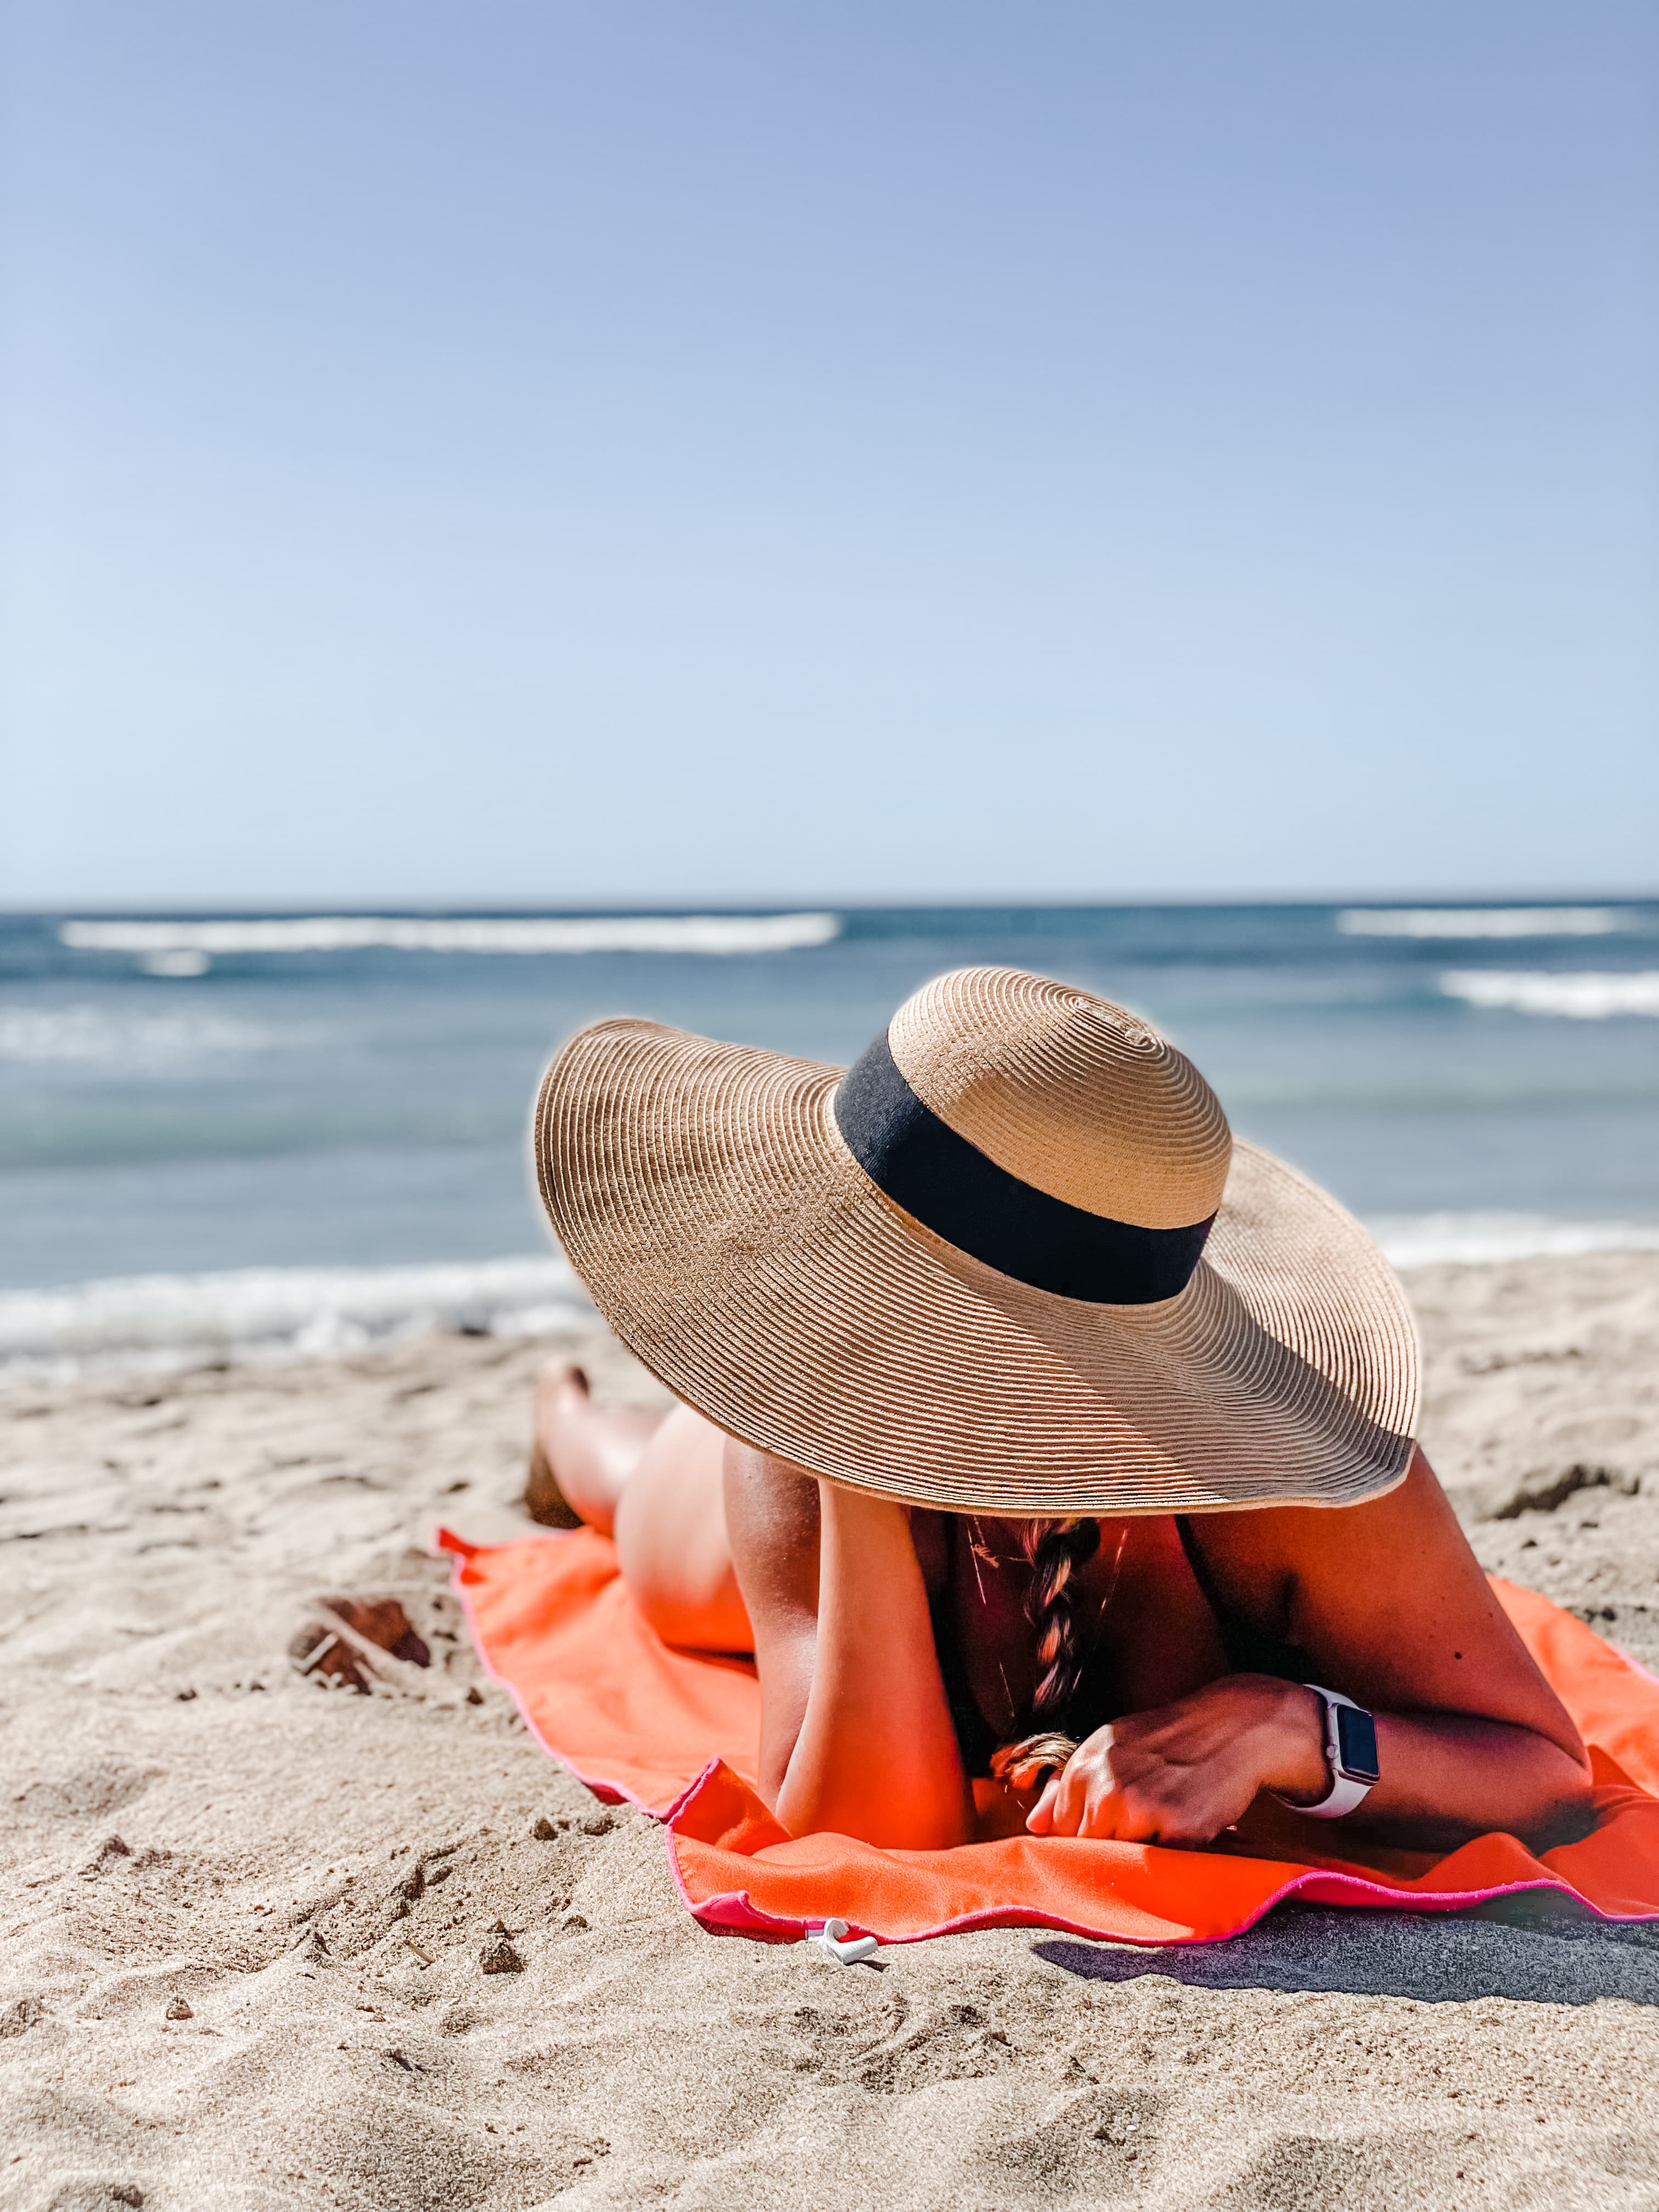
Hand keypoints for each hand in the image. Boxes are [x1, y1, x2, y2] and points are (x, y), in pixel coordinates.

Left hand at [1026, 1676, 1327, 1845]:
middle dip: (1109, 1848)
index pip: (1060, 1832)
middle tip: (1141, 1825)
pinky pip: (1162, 1866)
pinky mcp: (1178, 1829)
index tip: (1100, 1837)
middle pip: (1086, 1851)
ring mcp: (1141, 1808)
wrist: (1232, 1726)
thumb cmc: (1167, 1740)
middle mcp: (1105, 1787)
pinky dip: (1172, 1856)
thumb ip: (1068, 1785)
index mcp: (1083, 1767)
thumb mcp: (1111, 1748)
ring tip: (1162, 1821)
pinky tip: (1184, 1826)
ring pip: (1120, 1862)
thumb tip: (1034, 1824)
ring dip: (1139, 1854)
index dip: (1079, 1840)